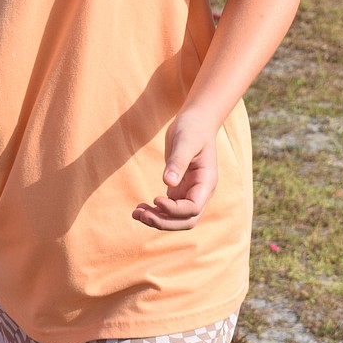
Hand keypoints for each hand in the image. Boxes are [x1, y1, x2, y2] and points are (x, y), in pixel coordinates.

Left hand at [132, 115, 218, 230]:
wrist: (196, 120)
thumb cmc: (193, 128)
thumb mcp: (185, 142)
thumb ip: (178, 162)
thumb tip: (168, 183)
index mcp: (206, 182)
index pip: (193, 208)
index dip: (174, 210)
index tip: (155, 199)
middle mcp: (200, 191)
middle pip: (186, 220)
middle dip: (164, 222)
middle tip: (142, 215)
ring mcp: (190, 191)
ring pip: (176, 217)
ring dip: (157, 219)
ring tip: (136, 214)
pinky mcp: (179, 188)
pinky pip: (169, 208)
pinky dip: (155, 211)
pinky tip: (140, 208)